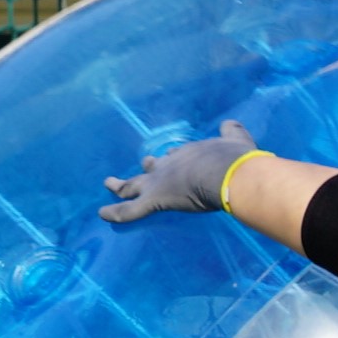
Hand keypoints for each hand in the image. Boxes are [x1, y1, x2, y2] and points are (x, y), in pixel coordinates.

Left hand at [101, 121, 257, 221]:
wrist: (227, 173)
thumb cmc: (233, 159)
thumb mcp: (235, 140)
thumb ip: (232, 132)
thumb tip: (230, 123)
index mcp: (188, 155)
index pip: (176, 156)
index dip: (174, 157)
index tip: (174, 155)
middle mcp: (168, 166)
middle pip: (151, 166)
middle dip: (148, 165)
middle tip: (145, 163)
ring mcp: (157, 183)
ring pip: (131, 185)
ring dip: (119, 185)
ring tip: (109, 184)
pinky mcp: (154, 200)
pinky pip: (130, 210)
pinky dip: (115, 213)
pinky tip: (102, 214)